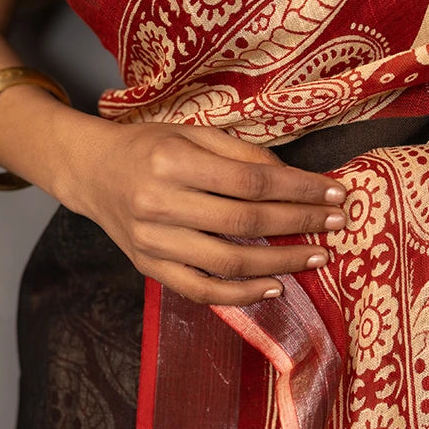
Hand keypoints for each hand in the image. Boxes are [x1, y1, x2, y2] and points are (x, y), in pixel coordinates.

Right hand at [72, 120, 345, 306]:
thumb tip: (294, 179)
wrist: (91, 172)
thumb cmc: (149, 146)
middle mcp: (159, 203)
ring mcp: (152, 242)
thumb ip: (242, 154)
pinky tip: (273, 287)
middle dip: (299, 223)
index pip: (251, 181)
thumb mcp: (192, 133)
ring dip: (280, 261)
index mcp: (172, 161)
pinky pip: (201, 290)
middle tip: (337, 223)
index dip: (299, 189)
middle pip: (245, 221)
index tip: (336, 192)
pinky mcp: (149, 267)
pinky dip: (241, 294)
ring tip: (316, 257)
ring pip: (228, 261)